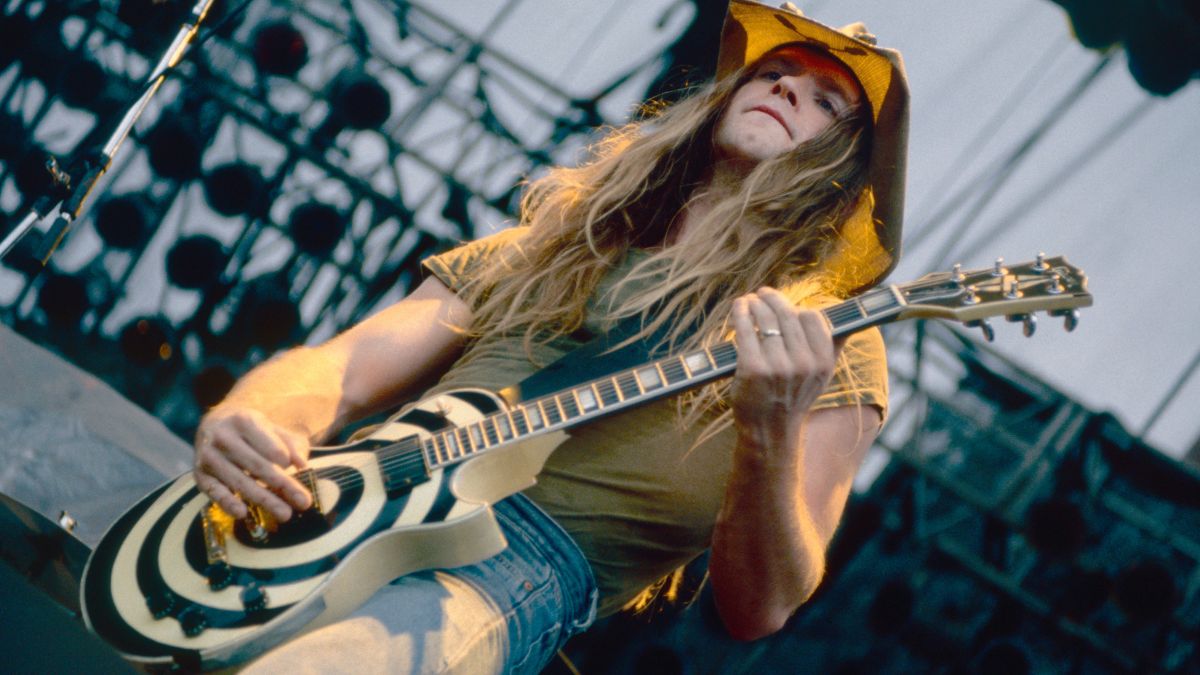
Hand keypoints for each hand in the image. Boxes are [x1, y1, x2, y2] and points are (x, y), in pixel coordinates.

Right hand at [193, 409, 313, 520]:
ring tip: (285, 513)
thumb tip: (301, 464)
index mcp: (244, 420)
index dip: (282, 457)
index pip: (267, 444)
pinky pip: (214, 491)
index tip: (297, 469)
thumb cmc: (253, 430)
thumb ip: (290, 444)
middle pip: (257, 466)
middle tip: (303, 502)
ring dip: (264, 500)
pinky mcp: (199, 474)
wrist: (216, 423)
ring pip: (240, 481)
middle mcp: (223, 437)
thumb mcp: (273, 429)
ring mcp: (209, 456)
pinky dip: (227, 502)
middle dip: (283, 485)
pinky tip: (242, 513)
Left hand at [730, 287, 842, 449]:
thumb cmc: (793, 398)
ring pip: (764, 320)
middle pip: (786, 314)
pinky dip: (740, 313)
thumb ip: (832, 348)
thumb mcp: (821, 378)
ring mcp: (777, 367)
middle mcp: (803, 364)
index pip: (812, 318)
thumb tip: (850, 321)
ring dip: (753, 304)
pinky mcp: (752, 369)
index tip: (785, 305)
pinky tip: (738, 308)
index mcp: (823, 362)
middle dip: (771, 298)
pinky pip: (745, 330)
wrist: (770, 431)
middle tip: (762, 293)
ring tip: (748, 301)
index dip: (796, 308)